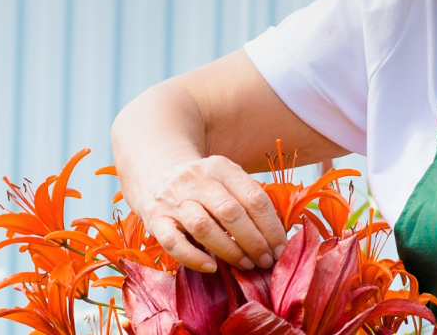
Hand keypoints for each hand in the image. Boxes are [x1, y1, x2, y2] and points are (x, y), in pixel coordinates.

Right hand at [135, 155, 288, 272]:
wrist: (156, 172)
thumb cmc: (202, 186)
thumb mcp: (225, 180)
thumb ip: (247, 202)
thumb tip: (277, 240)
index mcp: (221, 167)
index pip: (253, 198)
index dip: (271, 227)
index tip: (280, 249)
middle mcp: (195, 180)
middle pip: (231, 213)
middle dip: (254, 242)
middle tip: (266, 261)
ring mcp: (173, 199)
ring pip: (204, 227)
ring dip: (230, 251)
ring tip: (246, 265)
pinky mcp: (155, 219)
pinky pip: (174, 243)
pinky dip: (194, 258)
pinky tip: (211, 267)